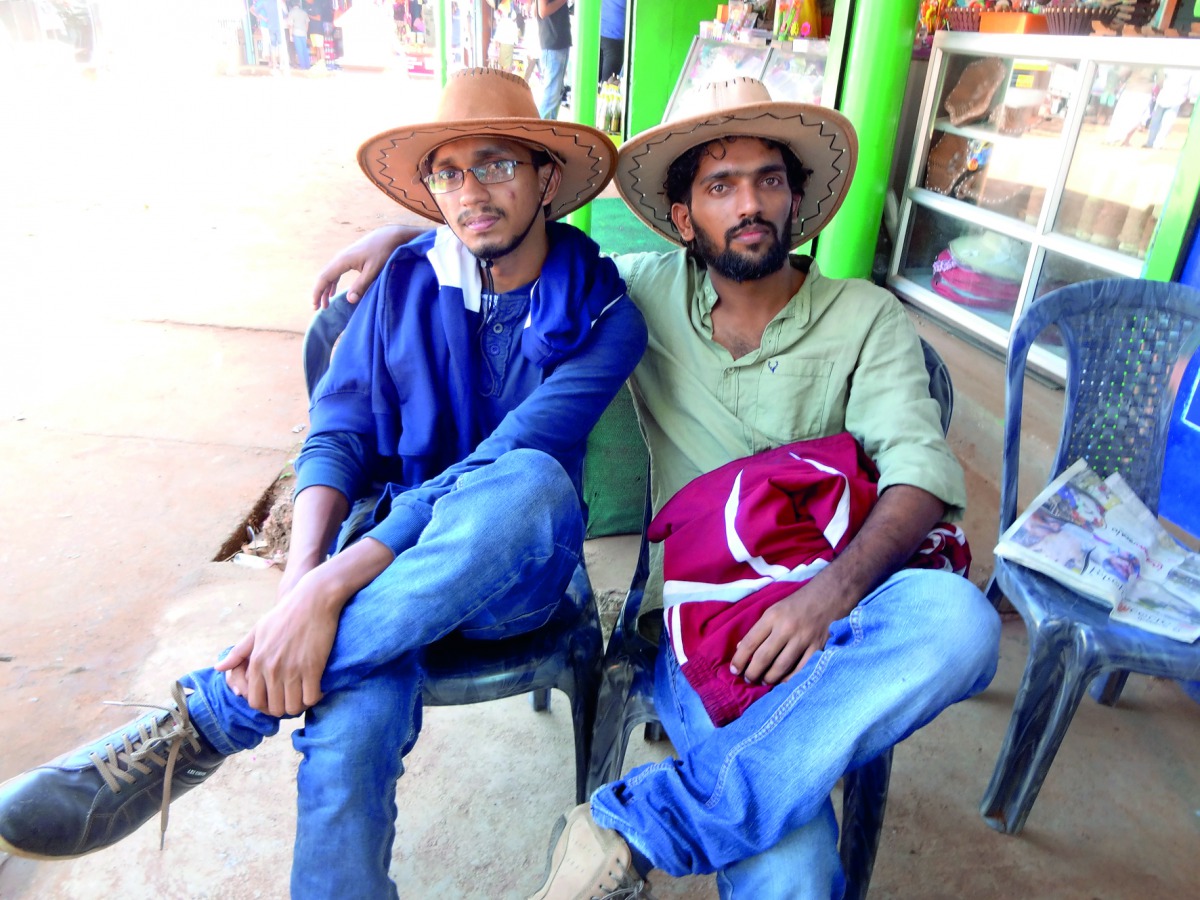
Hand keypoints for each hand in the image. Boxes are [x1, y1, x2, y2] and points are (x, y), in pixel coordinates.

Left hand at [215, 569, 342, 716]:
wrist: (313, 599)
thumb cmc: (285, 613)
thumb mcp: (257, 630)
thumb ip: (238, 652)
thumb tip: (218, 668)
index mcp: (257, 662)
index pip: (255, 701)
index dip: (266, 706)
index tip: (277, 699)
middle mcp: (272, 669)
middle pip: (274, 708)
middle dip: (283, 708)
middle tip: (292, 699)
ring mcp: (292, 670)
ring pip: (293, 707)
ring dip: (300, 706)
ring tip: (305, 695)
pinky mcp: (313, 668)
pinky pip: (312, 697)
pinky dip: (315, 698)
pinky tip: (318, 689)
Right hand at [311, 225, 420, 309]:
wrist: (390, 236)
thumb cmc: (383, 252)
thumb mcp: (374, 270)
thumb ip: (361, 285)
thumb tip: (349, 300)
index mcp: (343, 260)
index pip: (324, 278)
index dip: (317, 292)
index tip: (314, 306)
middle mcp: (340, 257)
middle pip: (323, 276)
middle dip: (319, 292)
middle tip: (317, 308)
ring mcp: (344, 256)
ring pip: (329, 274)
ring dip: (325, 289)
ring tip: (325, 304)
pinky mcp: (350, 257)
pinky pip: (336, 271)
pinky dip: (332, 283)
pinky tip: (333, 292)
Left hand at [728, 585, 846, 685]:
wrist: (829, 596)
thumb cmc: (797, 604)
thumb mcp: (774, 610)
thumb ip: (758, 629)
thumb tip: (741, 649)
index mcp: (773, 617)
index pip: (750, 642)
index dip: (739, 659)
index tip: (734, 670)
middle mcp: (786, 628)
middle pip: (764, 657)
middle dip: (752, 673)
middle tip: (748, 679)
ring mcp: (803, 639)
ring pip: (781, 666)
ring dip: (769, 678)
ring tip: (763, 681)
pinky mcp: (818, 648)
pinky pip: (801, 669)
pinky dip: (789, 679)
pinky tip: (782, 681)